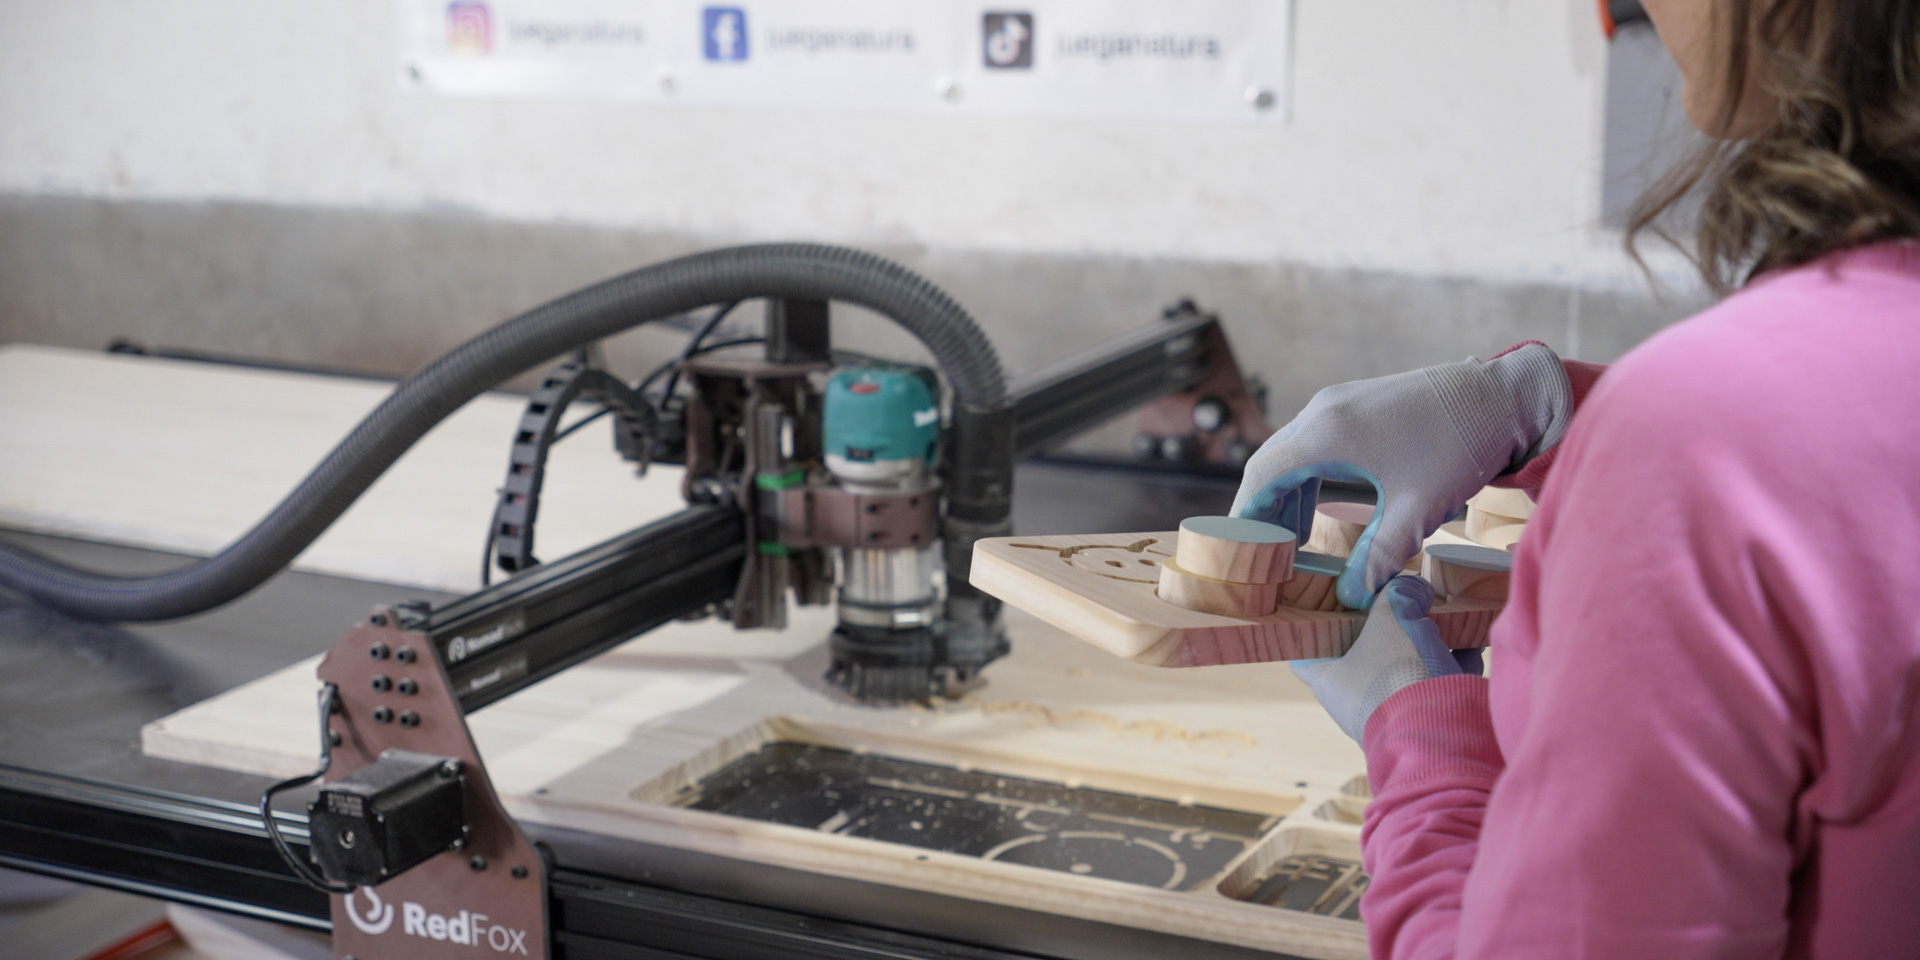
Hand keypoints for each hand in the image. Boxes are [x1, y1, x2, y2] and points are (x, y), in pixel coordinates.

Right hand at [1231, 344, 1569, 608]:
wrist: (1504, 395)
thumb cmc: (1461, 446)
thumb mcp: (1417, 509)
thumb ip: (1379, 555)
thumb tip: (1352, 597)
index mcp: (1327, 432)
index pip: (1261, 475)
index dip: (1243, 516)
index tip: (1234, 550)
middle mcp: (1323, 410)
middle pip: (1270, 463)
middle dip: (1262, 511)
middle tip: (1258, 555)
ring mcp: (1340, 402)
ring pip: (1292, 452)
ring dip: (1286, 495)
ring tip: (1289, 542)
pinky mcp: (1358, 403)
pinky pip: (1315, 442)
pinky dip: (1308, 477)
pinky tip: (1320, 509)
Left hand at [1291, 576, 1482, 741]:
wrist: (1443, 735)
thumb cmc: (1398, 673)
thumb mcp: (1393, 617)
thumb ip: (1399, 594)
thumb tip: (1413, 589)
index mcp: (1328, 677)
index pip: (1307, 649)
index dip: (1317, 623)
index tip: (1334, 602)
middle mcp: (1354, 698)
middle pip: (1365, 649)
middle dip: (1387, 623)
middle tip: (1402, 598)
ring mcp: (1392, 710)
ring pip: (1406, 663)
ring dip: (1426, 639)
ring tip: (1443, 613)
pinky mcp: (1427, 718)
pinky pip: (1437, 681)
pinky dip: (1452, 660)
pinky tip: (1471, 640)